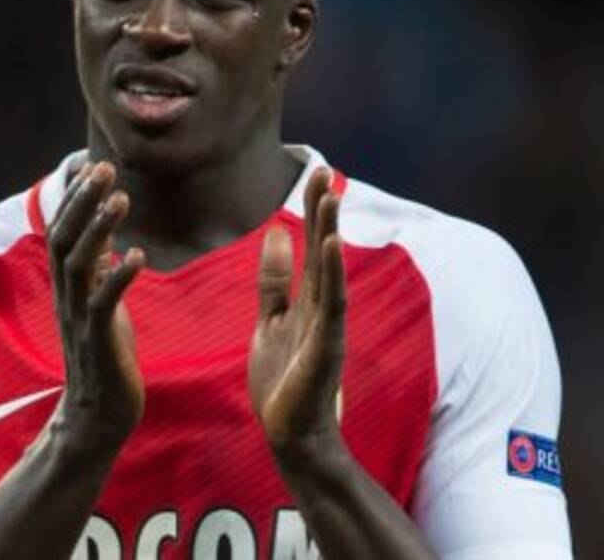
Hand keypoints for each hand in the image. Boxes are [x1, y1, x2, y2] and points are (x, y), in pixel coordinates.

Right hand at [47, 161, 145, 444]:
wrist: (97, 416)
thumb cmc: (104, 356)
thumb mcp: (101, 305)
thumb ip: (99, 272)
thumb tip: (108, 238)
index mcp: (68, 287)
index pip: (62, 232)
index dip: (74, 198)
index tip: (91, 165)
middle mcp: (67, 298)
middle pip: (64, 239)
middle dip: (83, 202)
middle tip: (105, 168)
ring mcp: (80, 320)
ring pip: (79, 265)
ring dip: (99, 229)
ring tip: (122, 199)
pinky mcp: (98, 342)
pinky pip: (103, 304)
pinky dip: (118, 277)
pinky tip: (137, 255)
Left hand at [248, 168, 345, 452]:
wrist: (291, 435)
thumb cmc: (284, 383)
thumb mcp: (271, 321)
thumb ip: (275, 281)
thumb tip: (275, 233)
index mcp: (307, 300)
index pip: (312, 245)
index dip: (313, 209)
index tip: (316, 170)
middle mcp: (322, 307)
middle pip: (324, 248)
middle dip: (324, 209)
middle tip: (326, 168)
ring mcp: (327, 325)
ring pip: (329, 269)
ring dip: (330, 230)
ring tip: (331, 194)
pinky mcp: (326, 346)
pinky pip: (331, 303)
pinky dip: (333, 272)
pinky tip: (331, 243)